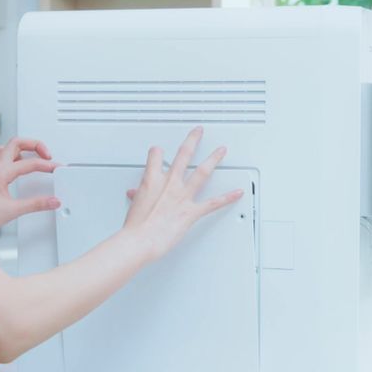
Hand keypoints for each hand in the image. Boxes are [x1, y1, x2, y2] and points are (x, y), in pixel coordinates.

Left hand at [0, 137, 60, 235]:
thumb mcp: (13, 211)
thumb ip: (36, 204)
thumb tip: (52, 200)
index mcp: (1, 172)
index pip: (30, 163)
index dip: (46, 165)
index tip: (56, 168)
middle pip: (15, 143)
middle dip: (33, 144)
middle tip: (45, 153)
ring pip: (1, 148)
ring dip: (16, 149)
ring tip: (28, 155)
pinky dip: (0, 161)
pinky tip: (5, 167)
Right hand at [120, 126, 243, 264]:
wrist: (140, 240)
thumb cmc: (135, 226)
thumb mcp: (135, 206)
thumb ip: (138, 196)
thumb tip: (135, 195)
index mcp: (152, 180)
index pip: (156, 156)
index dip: (158, 152)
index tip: (160, 150)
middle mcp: (169, 184)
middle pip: (183, 155)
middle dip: (192, 140)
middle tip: (198, 132)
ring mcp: (182, 196)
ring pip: (201, 172)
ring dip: (213, 159)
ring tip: (221, 150)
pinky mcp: (191, 211)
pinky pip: (213, 203)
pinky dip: (227, 198)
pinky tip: (236, 193)